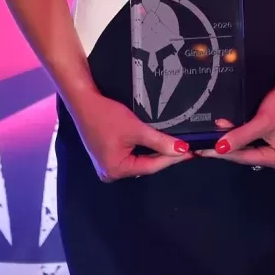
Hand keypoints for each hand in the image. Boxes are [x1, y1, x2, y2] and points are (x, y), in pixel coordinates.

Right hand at [67, 90, 191, 181]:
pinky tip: (155, 143)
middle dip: (163, 156)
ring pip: (138, 161)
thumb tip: (182, 150)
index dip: (172, 158)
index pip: (151, 166)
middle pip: (145, 165)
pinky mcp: (106, 157)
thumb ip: (159, 141)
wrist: (84, 101)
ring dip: (154, 152)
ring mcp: (107, 166)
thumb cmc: (107, 115)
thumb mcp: (136, 128)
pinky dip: (142, 149)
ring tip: (174, 145)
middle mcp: (110, 173)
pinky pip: (130, 156)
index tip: (190, 152)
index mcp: (116, 170)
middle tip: (184, 148)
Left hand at [198, 78, 274, 168]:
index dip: (223, 153)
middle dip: (224, 147)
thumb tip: (219, 148)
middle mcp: (273, 156)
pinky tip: (223, 126)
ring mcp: (269, 146)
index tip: (203, 151)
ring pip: (243, 146)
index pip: (244, 157)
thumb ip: (241, 136)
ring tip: (208, 136)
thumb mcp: (262, 121)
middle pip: (243, 153)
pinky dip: (235, 132)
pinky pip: (246, 138)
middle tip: (201, 145)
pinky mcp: (265, 135)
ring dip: (227, 139)